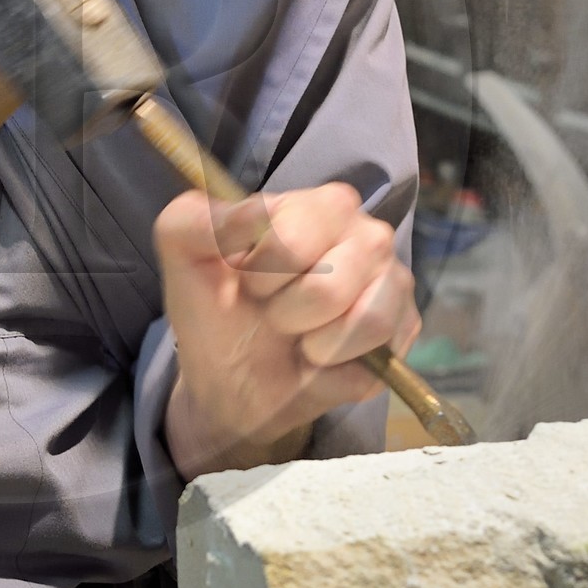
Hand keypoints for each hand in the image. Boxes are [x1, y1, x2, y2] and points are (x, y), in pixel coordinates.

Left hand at [157, 181, 418, 479]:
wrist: (231, 382)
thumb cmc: (215, 309)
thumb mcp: (182, 258)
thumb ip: (192, 221)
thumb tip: (250, 217)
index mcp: (318, 205)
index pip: (295, 237)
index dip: (261, 272)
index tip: (246, 280)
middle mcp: (365, 233)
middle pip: (332, 284)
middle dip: (287, 312)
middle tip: (274, 312)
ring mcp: (392, 280)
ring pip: (367, 318)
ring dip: (316, 343)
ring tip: (300, 336)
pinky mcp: (405, 328)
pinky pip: (385, 349)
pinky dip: (341, 364)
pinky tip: (324, 356)